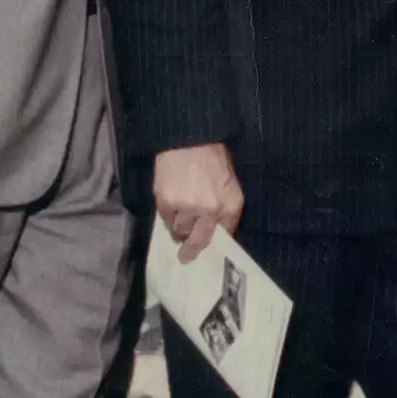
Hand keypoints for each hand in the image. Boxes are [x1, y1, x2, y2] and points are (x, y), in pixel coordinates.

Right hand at [152, 139, 243, 261]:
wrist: (191, 140)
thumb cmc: (214, 161)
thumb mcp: (230, 186)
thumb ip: (225, 210)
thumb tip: (215, 232)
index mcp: (230, 206)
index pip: (224, 236)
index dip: (214, 245)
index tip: (205, 252)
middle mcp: (210, 211)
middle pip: (199, 242)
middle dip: (191, 251)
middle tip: (185, 257)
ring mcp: (187, 208)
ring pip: (179, 231)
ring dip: (178, 227)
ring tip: (179, 214)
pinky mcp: (167, 203)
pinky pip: (166, 219)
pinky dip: (168, 215)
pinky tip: (171, 202)